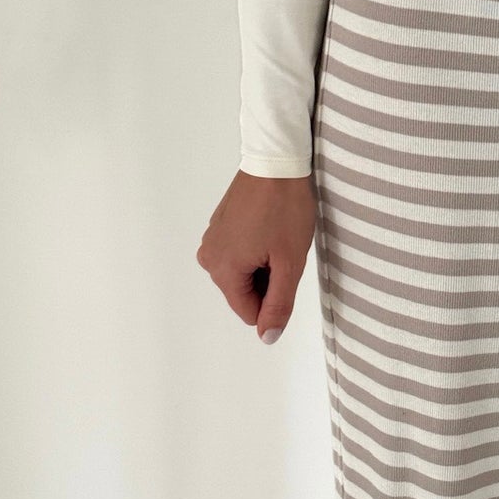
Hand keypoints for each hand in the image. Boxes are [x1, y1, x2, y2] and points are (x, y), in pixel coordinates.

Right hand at [196, 170, 315, 343]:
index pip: (249, 311)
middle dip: (269, 280)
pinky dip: (256, 248)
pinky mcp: (218, 226)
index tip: (287, 269)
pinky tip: (269, 228)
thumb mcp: (290, 263)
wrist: (276, 161)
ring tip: (277, 237)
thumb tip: (267, 337)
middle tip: (284, 250)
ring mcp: (211, 239)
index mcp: (223, 270)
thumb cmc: (286, 210)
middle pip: (244, 292)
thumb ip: (279, 304)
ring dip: (263, 264)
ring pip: (243, 273)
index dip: (275, 300)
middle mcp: (208, 258)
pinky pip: (238, 253)